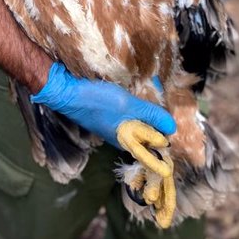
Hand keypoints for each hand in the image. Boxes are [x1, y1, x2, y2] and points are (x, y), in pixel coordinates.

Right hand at [31, 62, 175, 148]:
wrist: (66, 92)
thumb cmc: (96, 101)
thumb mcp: (127, 105)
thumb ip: (149, 115)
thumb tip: (172, 128)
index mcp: (128, 141)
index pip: (155, 146)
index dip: (166, 134)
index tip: (172, 119)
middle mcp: (122, 138)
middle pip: (148, 134)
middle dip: (158, 121)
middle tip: (165, 103)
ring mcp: (115, 127)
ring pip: (139, 123)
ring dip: (148, 112)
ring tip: (156, 95)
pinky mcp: (109, 117)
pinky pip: (129, 115)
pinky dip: (137, 107)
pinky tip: (139, 94)